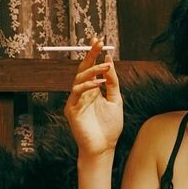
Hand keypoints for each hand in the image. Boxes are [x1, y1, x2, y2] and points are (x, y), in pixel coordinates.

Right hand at [65, 37, 122, 156]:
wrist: (104, 147)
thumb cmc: (110, 127)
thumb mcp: (115, 100)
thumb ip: (112, 82)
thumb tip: (108, 61)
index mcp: (92, 90)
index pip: (91, 68)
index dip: (93, 54)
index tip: (99, 40)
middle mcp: (82, 93)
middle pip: (82, 69)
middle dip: (90, 54)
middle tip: (98, 43)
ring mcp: (75, 101)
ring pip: (79, 78)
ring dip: (92, 70)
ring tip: (105, 66)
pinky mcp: (72, 109)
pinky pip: (76, 93)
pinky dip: (87, 85)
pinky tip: (99, 83)